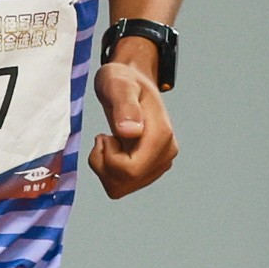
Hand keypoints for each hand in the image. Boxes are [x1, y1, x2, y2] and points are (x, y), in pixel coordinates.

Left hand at [88, 52, 177, 196]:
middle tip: (103, 137)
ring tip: (108, 141)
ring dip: (104, 168)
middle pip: (125, 182)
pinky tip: (112, 150)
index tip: (104, 135)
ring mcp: (159, 164)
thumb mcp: (117, 84)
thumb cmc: (122, 80)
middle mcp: (165, 154)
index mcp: (162, 135)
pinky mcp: (149, 169)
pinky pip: (121, 186)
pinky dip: (107, 172)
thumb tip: (130, 132)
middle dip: (103, 164)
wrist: (131, 83)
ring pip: (121, 187)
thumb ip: (124, 106)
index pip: (131, 170)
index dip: (108, 158)